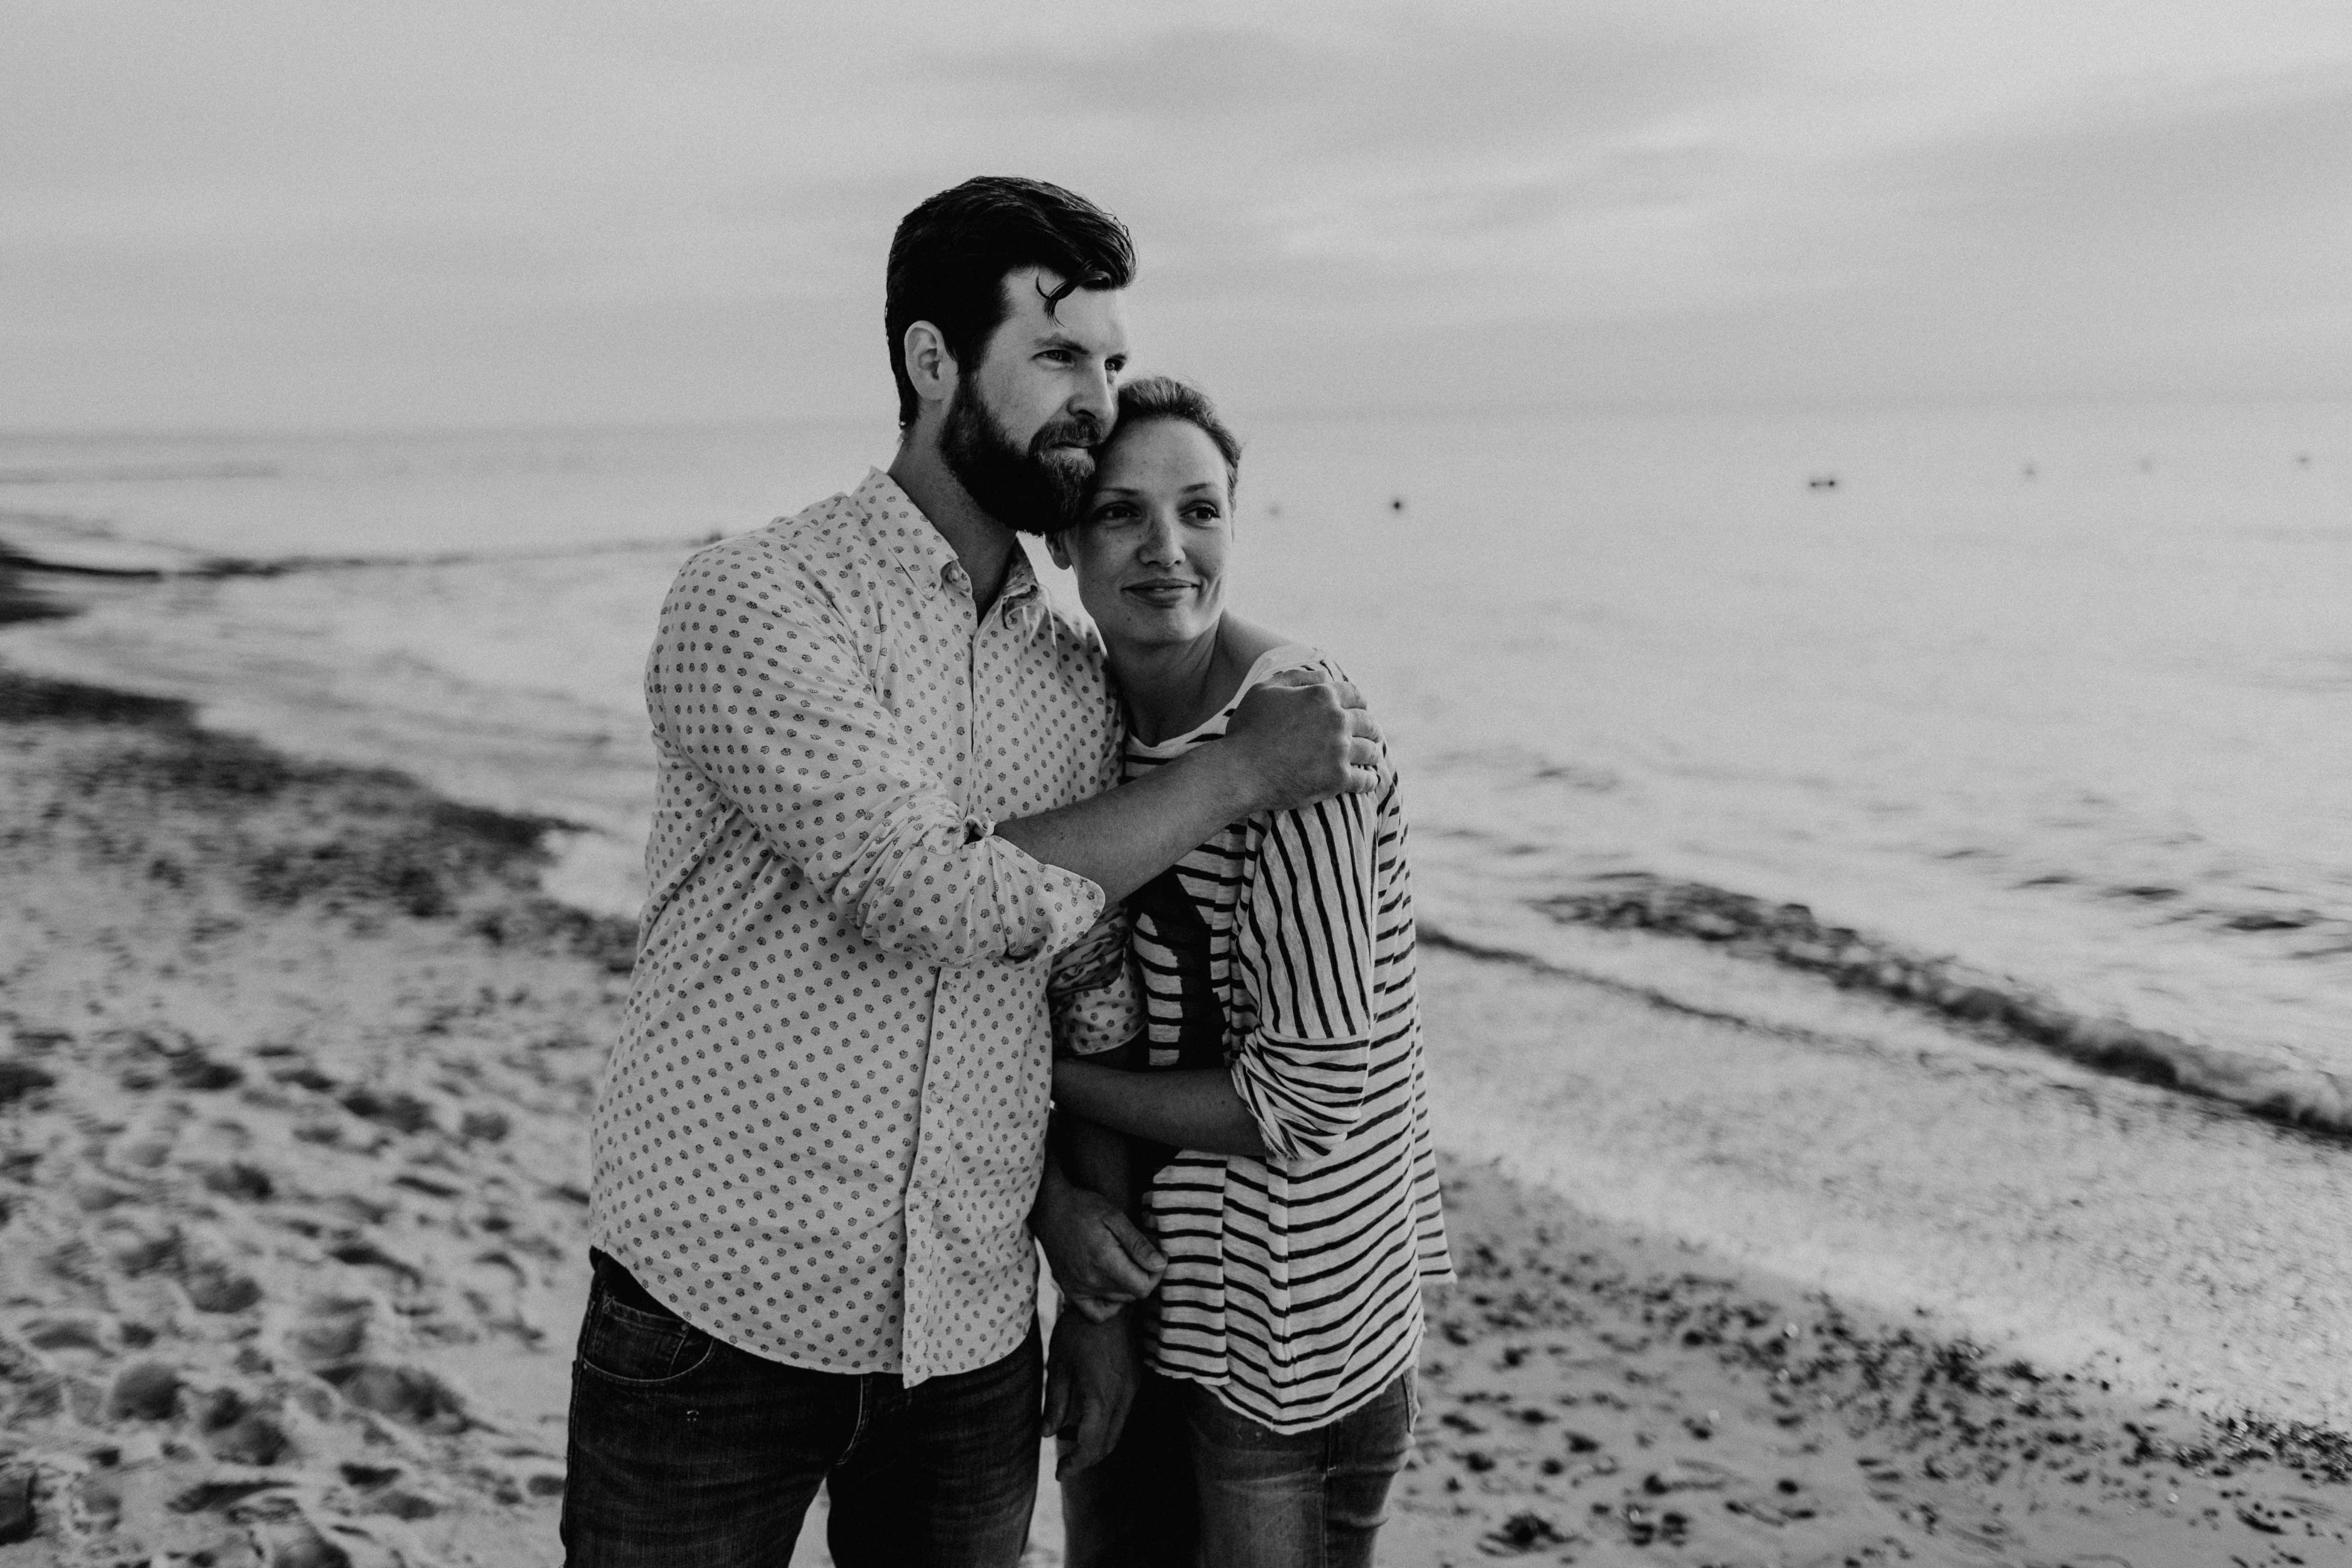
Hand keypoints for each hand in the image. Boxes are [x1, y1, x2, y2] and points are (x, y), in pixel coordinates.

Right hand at [1032, 1164, 1165, 1320]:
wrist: (1049, 1209)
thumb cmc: (1084, 1208)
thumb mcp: (1115, 1216)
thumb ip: (1137, 1243)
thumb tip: (1159, 1264)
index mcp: (1105, 1261)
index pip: (1143, 1287)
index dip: (1157, 1273)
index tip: (1158, 1254)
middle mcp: (1092, 1280)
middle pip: (1133, 1294)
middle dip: (1145, 1275)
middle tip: (1143, 1253)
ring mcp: (1079, 1288)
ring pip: (1119, 1300)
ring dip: (1129, 1285)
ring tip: (1127, 1262)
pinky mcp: (1070, 1291)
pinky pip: (1096, 1313)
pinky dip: (1110, 1306)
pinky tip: (1113, 1287)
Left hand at [1043, 1311, 1136, 1477]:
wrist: (1112, 1302)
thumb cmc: (1079, 1330)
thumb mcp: (1058, 1365)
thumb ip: (1055, 1402)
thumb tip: (1048, 1433)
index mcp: (1100, 1398)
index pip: (1091, 1445)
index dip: (1075, 1464)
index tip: (1059, 1472)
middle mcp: (1122, 1398)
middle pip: (1108, 1444)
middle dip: (1086, 1459)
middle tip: (1065, 1463)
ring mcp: (1132, 1389)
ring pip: (1118, 1431)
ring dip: (1097, 1443)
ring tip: (1072, 1441)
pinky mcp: (1136, 1379)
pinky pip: (1122, 1414)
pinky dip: (1106, 1426)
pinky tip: (1087, 1418)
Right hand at [1223, 670, 1383, 813]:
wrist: (1241, 770)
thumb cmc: (1248, 729)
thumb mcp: (1264, 690)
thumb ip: (1295, 677)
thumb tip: (1323, 675)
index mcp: (1321, 696)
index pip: (1353, 694)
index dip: (1359, 700)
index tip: (1362, 707)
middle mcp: (1336, 720)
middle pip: (1367, 722)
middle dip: (1371, 727)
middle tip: (1373, 734)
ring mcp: (1340, 751)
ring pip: (1370, 751)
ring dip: (1373, 753)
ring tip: (1372, 757)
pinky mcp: (1338, 779)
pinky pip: (1365, 780)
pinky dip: (1369, 780)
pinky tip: (1369, 781)